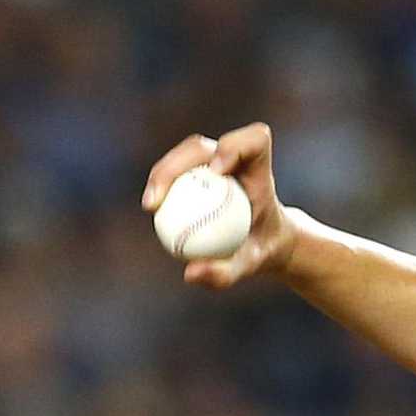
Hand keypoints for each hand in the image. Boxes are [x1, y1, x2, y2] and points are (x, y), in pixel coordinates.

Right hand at [142, 123, 295, 288]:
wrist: (264, 242)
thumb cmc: (261, 250)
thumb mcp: (250, 266)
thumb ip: (226, 272)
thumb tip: (190, 273)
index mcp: (259, 170)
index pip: (254, 141)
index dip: (234, 147)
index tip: (217, 172)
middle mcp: (234, 159)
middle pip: (202, 147)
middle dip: (178, 163)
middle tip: (161, 197)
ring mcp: (211, 162)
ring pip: (182, 155)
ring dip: (162, 173)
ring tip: (152, 205)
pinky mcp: (195, 171)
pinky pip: (174, 173)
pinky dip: (160, 185)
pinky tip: (152, 208)